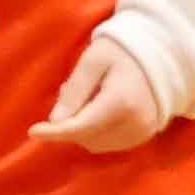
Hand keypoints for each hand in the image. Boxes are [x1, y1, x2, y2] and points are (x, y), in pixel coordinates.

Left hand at [32, 29, 169, 153]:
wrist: (161, 55)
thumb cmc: (122, 51)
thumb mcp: (93, 60)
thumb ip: (75, 90)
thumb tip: (56, 121)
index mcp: (121, 102)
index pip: (81, 126)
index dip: (55, 132)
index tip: (33, 131)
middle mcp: (135, 123)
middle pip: (86, 137)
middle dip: (69, 121)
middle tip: (69, 91)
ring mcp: (143, 133)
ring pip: (95, 144)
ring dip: (82, 127)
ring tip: (87, 96)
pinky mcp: (145, 137)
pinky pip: (109, 143)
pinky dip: (96, 131)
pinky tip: (98, 108)